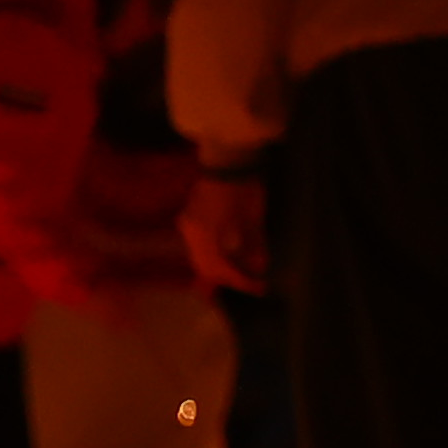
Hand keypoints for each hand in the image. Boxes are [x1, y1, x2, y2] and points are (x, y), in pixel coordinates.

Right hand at [182, 172, 268, 296]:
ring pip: (199, 257)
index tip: (259, 288)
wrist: (229, 159)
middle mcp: (191, 234)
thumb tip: (259, 268)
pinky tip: (226, 256)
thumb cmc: (243, 188)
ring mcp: (188, 225)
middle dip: (226, 279)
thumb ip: (254, 245)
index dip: (241, 281)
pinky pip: (198, 246)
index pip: (221, 269)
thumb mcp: (253, 218)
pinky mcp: (191, 217)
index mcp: (205, 236)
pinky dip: (213, 255)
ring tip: (238, 273)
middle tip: (249, 285)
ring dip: (218, 268)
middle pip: (205, 267)